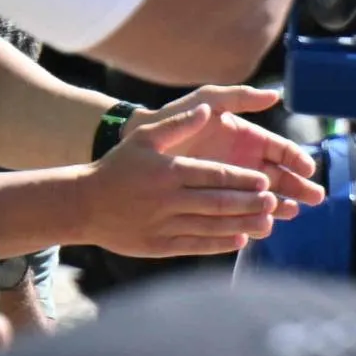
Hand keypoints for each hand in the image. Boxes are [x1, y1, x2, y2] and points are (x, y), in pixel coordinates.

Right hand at [81, 99, 287, 256]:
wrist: (82, 204)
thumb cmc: (116, 167)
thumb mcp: (144, 138)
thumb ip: (178, 124)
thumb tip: (207, 110)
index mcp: (169, 171)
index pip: (215, 175)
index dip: (243, 179)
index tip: (265, 180)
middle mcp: (168, 199)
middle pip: (218, 202)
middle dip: (249, 203)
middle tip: (274, 201)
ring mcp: (163, 224)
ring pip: (211, 226)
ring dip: (242, 225)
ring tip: (267, 223)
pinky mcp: (158, 245)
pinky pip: (196, 245)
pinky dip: (219, 243)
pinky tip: (240, 239)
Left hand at [143, 85, 328, 211]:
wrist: (140, 142)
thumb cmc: (174, 118)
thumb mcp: (208, 101)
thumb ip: (240, 98)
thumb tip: (275, 95)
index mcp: (249, 139)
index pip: (282, 151)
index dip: (297, 159)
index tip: (307, 168)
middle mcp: (246, 163)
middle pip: (281, 178)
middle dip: (298, 188)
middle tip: (314, 198)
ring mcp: (233, 184)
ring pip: (264, 198)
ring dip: (280, 206)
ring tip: (291, 213)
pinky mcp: (218, 201)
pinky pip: (241, 213)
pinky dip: (253, 220)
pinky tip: (263, 226)